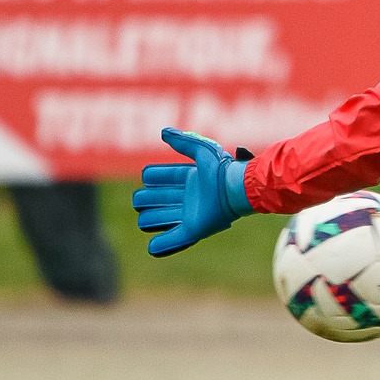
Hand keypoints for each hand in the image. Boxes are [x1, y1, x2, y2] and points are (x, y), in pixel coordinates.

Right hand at [131, 127, 253, 256]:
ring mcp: (189, 214)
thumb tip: (164, 132)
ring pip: (159, 218)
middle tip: (142, 199)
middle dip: (144, 198)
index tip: (148, 175)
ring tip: (144, 220)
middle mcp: (187, 197)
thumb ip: (183, 141)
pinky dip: (162, 245)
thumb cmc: (221, 168)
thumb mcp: (201, 150)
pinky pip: (174, 239)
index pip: (161, 177)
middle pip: (156, 199)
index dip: (152, 176)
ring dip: (148, 220)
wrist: (236, 189)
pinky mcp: (193, 229)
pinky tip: (152, 247)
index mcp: (189, 178)